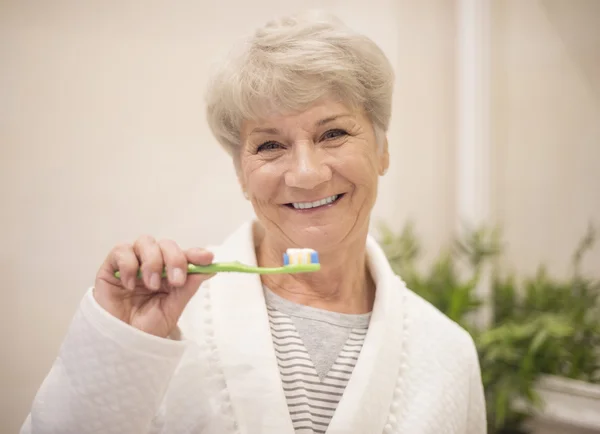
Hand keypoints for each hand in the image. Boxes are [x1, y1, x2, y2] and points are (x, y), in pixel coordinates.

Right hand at [93, 236, 213, 337]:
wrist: (119, 344)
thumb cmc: (145, 327)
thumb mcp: (172, 309)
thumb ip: (188, 287)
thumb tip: (210, 269)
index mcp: (169, 273)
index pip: (184, 255)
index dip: (196, 253)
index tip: (207, 258)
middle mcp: (152, 264)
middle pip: (166, 244)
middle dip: (175, 259)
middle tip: (176, 281)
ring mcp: (132, 263)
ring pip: (145, 242)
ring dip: (153, 262)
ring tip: (152, 285)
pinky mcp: (111, 266)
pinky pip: (121, 251)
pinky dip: (129, 265)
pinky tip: (129, 285)